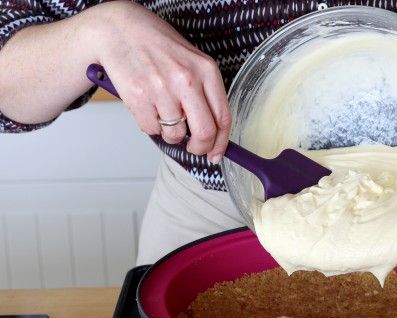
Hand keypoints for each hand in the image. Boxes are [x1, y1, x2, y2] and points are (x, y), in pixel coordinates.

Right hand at [90, 2, 230, 160]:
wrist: (119, 28)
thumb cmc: (157, 46)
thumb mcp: (191, 61)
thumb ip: (205, 93)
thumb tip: (214, 132)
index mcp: (206, 70)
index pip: (223, 118)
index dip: (221, 143)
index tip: (215, 154)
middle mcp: (187, 79)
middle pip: (204, 133)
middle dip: (199, 148)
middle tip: (192, 147)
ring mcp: (162, 88)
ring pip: (175, 134)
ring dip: (169, 132)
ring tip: (162, 112)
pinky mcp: (138, 96)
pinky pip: (151, 129)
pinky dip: (150, 125)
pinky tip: (147, 106)